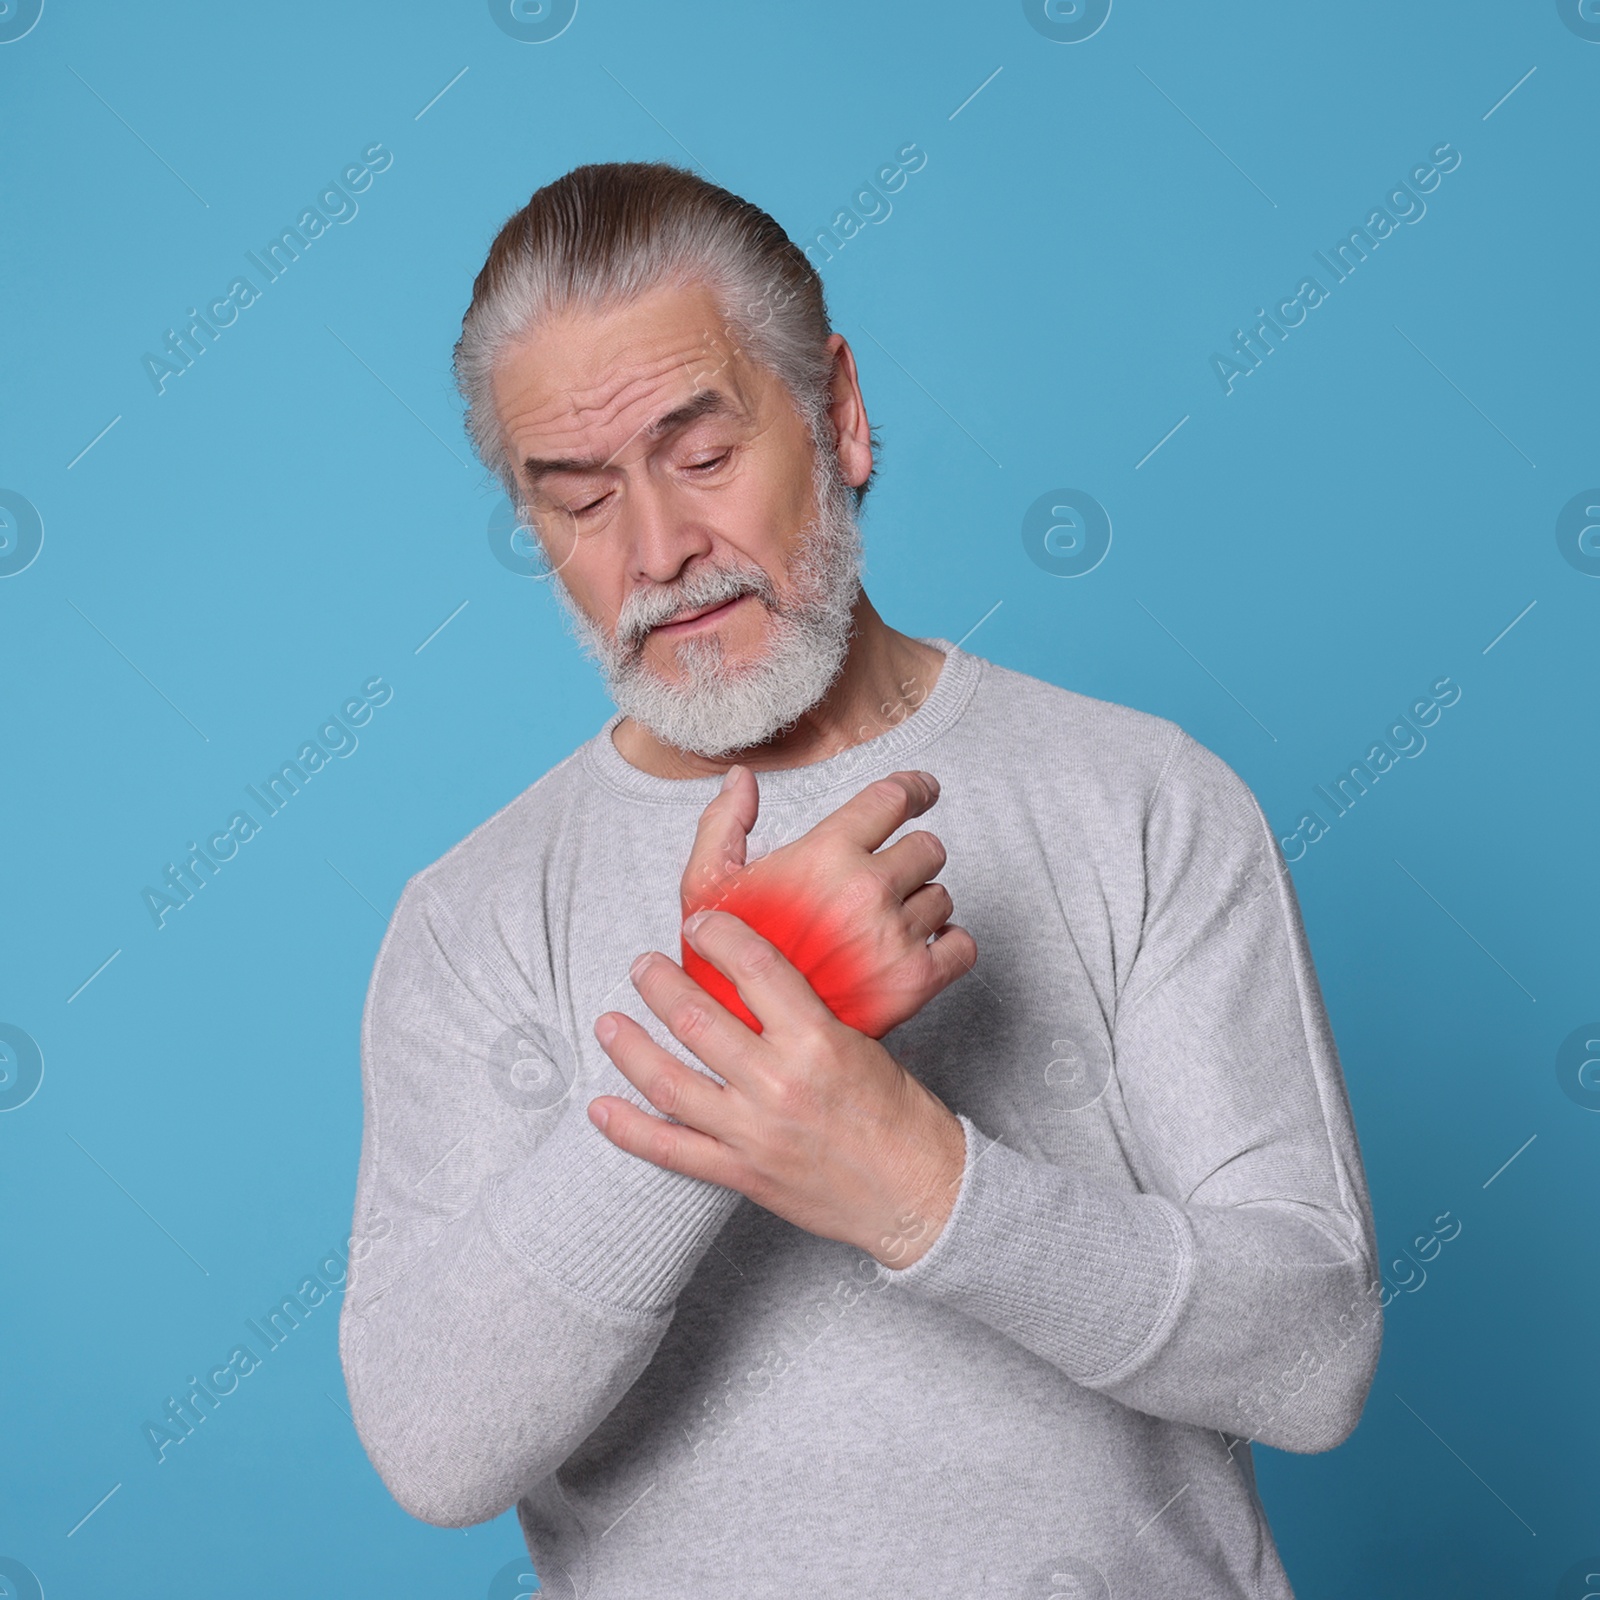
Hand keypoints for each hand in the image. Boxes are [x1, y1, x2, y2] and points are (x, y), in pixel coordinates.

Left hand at [590, 908, 966, 1267]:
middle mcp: (779, 1081)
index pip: (753, 966)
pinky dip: (629, 1129)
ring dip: (630, 1046)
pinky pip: (671, 1150)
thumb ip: (806, 1017)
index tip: (699, 922)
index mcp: (817, 1039)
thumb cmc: (900, 1115)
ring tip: (607, 1022)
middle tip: (643, 965)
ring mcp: (754, 1131)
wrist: (920, 1194)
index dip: (718, 934)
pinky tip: (601, 1107)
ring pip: (669, 1080)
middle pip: (697, 1018)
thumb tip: (756, 985)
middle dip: (659, 984)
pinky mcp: (743, 1173)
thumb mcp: (863, 1045)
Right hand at [678, 767, 976, 1038]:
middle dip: (910, 858)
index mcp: (825, 855)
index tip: (921, 792)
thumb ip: (722, 824)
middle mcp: (867, 890)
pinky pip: (962, 945)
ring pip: (942, 897)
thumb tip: (741, 779)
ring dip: (920, 905)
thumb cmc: (723, 964)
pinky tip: (918, 948)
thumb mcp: (704, 887)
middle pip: (929, 847)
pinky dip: (948, 945)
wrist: (747, 1040)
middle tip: (883, 880)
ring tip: (882, 926)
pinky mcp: (916, 982)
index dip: (914, 789)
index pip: (895, 798)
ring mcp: (895, 937)